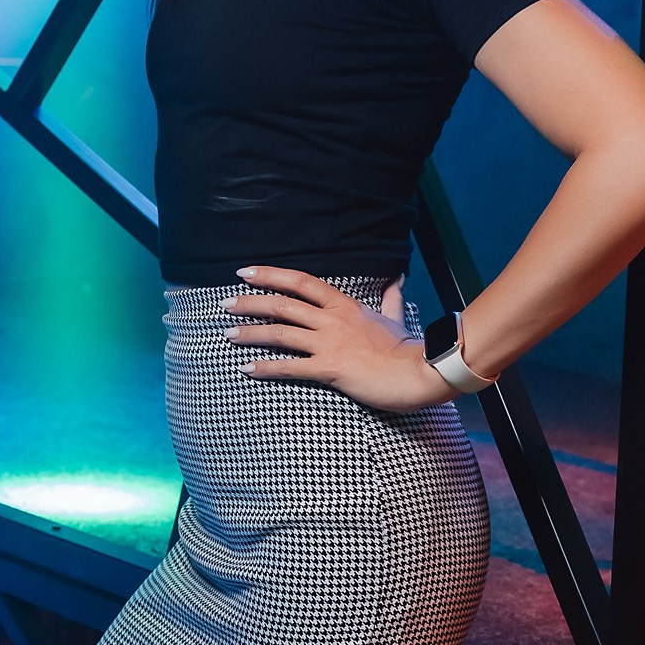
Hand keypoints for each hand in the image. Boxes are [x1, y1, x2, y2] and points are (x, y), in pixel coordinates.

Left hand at [220, 267, 450, 412]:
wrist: (420, 371)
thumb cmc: (407, 347)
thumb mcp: (395, 316)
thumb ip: (391, 296)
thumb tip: (397, 277)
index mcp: (344, 304)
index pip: (300, 281)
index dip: (270, 274)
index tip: (245, 272)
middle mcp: (332, 319)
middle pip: (282, 304)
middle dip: (249, 302)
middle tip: (225, 303)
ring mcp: (330, 343)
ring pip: (280, 333)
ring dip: (250, 332)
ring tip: (227, 333)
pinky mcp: (330, 368)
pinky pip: (290, 367)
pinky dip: (265, 367)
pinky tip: (246, 369)